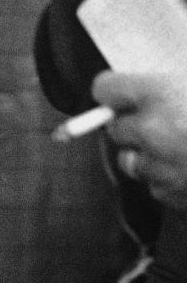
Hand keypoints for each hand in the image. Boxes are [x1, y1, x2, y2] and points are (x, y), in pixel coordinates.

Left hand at [95, 69, 186, 209]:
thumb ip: (164, 89)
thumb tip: (135, 94)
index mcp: (159, 94)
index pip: (104, 88)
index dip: (113, 93)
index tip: (121, 97)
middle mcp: (151, 129)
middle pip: (114, 129)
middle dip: (132, 128)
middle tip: (163, 126)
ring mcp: (159, 165)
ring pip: (131, 162)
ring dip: (149, 159)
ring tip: (182, 152)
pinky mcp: (169, 194)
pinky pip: (156, 187)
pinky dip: (169, 182)